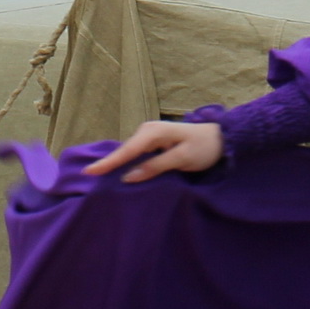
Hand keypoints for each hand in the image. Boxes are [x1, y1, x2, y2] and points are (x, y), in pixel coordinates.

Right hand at [84, 119, 223, 181]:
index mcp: (153, 132)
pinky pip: (135, 155)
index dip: (108, 163)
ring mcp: (150, 137)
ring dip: (116, 164)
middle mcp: (148, 131)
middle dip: (108, 163)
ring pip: (129, 153)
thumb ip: (155, 167)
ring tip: (97, 176)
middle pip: (124, 151)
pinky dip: (126, 163)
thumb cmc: (204, 147)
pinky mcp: (154, 144)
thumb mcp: (182, 159)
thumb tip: (128, 177)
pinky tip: (117, 172)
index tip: (89, 172)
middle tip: (87, 176)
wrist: (222, 139)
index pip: (127, 151)